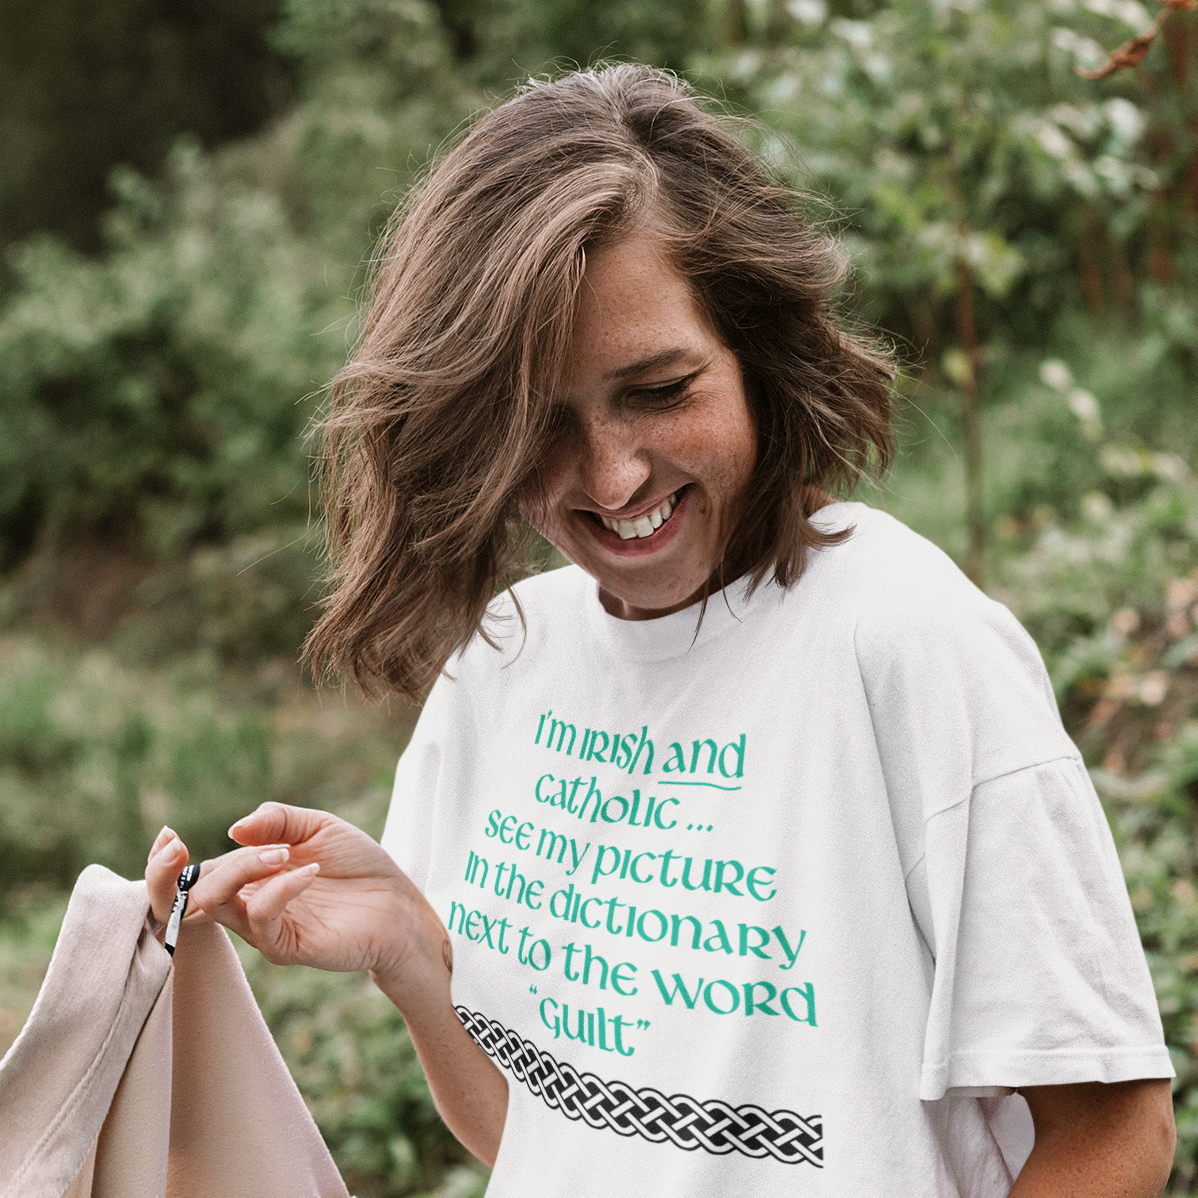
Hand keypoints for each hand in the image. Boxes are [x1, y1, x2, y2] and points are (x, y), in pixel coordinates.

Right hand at [146, 805, 451, 1008]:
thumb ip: (278, 821)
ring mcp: (265, 929)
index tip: (168, 836)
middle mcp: (247, 906)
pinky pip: (263, 919)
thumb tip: (234, 828)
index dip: (168, 862)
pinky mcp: (287, 946)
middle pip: (188, 897)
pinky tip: (310, 870)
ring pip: (217, 906)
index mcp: (248, 878)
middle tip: (175, 846)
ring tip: (283, 852)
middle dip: (170, 874)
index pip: (192, 874)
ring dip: (239, 870)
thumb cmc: (358, 866)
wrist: (400, 904)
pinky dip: (279, 889)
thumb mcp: (318, 828)